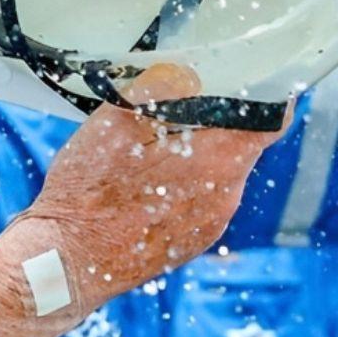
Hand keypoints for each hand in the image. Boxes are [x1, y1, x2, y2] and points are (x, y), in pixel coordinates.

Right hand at [0, 64, 284, 336]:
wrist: (65, 262)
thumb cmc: (87, 194)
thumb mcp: (114, 124)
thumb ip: (160, 91)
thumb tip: (190, 74)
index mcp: (218, 162)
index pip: (273, 120)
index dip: (267, 94)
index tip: (248, 80)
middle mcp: (226, 197)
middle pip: (240, 145)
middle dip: (212, 124)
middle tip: (169, 112)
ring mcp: (210, 224)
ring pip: (216, 174)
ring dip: (192, 157)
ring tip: (142, 153)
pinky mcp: (190, 243)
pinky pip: (198, 202)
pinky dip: (178, 187)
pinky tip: (138, 187)